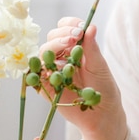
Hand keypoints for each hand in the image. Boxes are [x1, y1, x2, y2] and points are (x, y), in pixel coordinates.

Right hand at [40, 18, 127, 139]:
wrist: (101, 114)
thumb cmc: (103, 89)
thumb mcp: (100, 66)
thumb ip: (92, 47)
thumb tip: (90, 26)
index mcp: (75, 47)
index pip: (66, 28)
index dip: (69, 25)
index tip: (79, 27)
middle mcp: (62, 56)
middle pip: (52, 38)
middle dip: (62, 35)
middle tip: (75, 37)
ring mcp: (52, 70)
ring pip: (44, 52)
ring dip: (53, 46)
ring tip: (67, 47)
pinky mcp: (45, 85)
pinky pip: (35, 73)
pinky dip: (37, 67)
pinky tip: (48, 65)